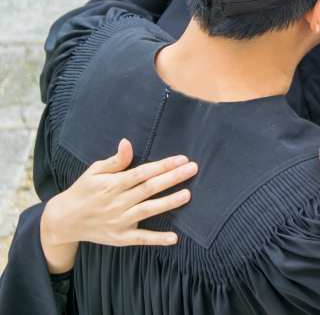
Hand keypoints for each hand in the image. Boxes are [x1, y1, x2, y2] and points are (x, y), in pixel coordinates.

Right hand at [40, 139, 196, 272]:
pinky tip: (174, 238)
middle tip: (193, 169)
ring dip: (169, 203)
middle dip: (172, 178)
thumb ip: (115, 161)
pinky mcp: (120, 237)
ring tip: (188, 194)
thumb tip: (127, 142)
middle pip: (149, 188)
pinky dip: (157, 239)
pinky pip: (141, 238)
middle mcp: (117, 202)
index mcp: (112, 184)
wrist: (63, 220)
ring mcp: (119, 221)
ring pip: (148, 210)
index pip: (143, 172)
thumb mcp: (94, 172)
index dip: (163, 165)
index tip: (182, 159)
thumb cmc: (83, 191)